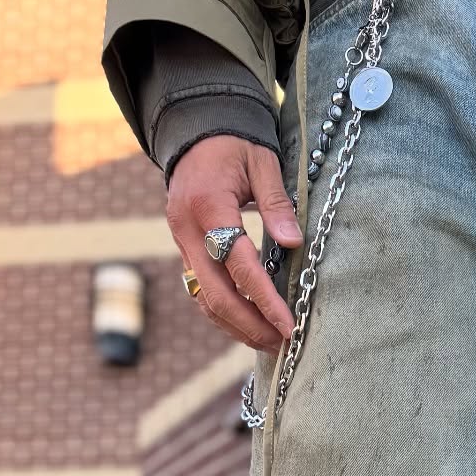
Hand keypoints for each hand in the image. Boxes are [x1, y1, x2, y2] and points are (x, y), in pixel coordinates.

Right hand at [166, 136, 304, 351]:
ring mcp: (181, 243)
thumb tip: (294, 243)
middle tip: (282, 343)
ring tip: (269, 342)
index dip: (265, 300)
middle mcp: (187, 230)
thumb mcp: (261, 163)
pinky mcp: (184, 250)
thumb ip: (277, 204)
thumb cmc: (234, 144)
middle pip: (216, 294)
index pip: (239, 266)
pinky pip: (201, 291)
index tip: (289, 324)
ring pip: (204, 299)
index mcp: (208, 207)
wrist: (195, 133)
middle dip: (250, 324)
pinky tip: (248, 325)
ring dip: (236, 326)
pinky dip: (223, 313)